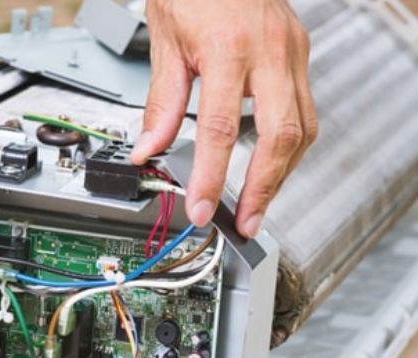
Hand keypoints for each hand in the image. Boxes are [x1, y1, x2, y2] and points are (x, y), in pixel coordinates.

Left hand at [131, 0, 317, 237]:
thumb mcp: (164, 39)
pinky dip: (287, 146)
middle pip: (280, 135)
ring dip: (280, 173)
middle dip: (264, 187)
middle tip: (246, 223)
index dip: (212, 176)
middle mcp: (269, 51)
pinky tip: (270, 164)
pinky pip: (304, 110)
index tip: (202, 208)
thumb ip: (160, 100)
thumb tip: (149, 149)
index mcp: (228, 47)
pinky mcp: (298, 53)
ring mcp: (291, 51)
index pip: (220, 129)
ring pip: (302, 127)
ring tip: (258, 204)